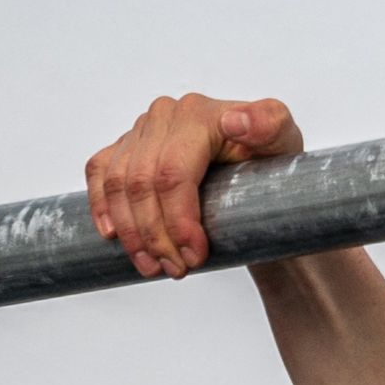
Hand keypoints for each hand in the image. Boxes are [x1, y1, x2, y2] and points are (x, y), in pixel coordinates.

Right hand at [84, 94, 302, 280]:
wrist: (259, 173)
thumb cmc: (272, 159)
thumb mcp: (285, 142)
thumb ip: (271, 123)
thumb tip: (235, 121)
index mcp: (198, 114)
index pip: (173, 173)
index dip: (178, 219)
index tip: (195, 256)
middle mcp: (164, 116)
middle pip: (142, 183)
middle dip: (155, 235)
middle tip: (176, 269)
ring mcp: (140, 130)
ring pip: (118, 184)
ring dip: (131, 232)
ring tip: (153, 266)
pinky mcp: (124, 145)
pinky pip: (100, 173)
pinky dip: (102, 206)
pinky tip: (112, 235)